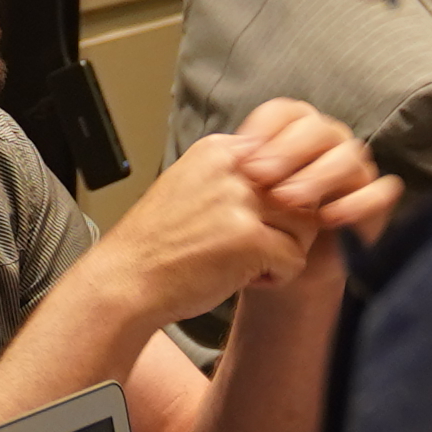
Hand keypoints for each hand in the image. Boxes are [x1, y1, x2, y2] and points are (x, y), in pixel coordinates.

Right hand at [96, 100, 383, 327]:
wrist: (125, 280)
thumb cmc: (157, 245)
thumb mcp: (193, 188)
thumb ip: (235, 179)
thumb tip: (290, 186)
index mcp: (219, 150)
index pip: (284, 166)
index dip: (275, 202)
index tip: (244, 223)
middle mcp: (233, 167)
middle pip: (301, 193)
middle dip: (285, 228)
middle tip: (251, 248)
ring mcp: (241, 201)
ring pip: (306, 225)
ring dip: (284, 252)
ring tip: (248, 263)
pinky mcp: (249, 238)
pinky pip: (295, 260)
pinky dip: (276, 277)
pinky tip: (243, 279)